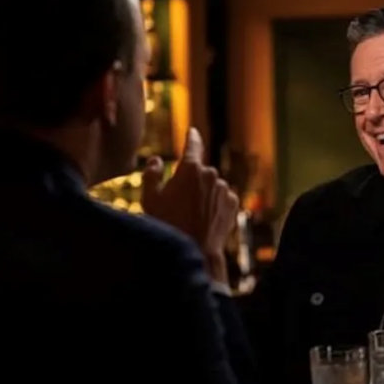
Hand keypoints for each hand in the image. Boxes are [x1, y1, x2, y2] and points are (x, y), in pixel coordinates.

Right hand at [142, 128, 239, 277]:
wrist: (197, 251)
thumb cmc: (169, 225)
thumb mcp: (150, 199)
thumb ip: (151, 174)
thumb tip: (157, 161)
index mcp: (191, 169)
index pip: (192, 145)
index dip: (191, 138)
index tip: (192, 131)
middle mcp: (211, 175)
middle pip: (199, 172)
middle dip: (191, 182)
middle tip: (178, 203)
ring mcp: (224, 190)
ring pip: (211, 186)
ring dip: (202, 195)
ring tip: (191, 216)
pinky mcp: (233, 204)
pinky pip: (221, 199)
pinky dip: (214, 205)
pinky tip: (204, 219)